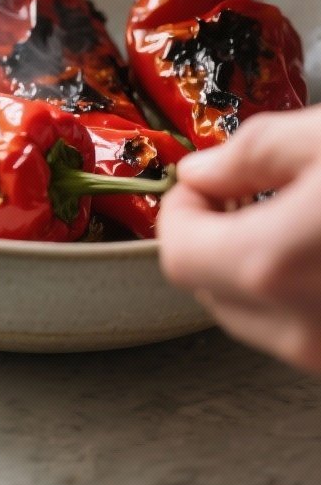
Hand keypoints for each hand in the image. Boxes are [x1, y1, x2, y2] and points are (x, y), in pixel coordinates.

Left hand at [158, 107, 320, 372]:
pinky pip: (307, 332)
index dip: (182, 209)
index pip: (178, 252)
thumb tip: (204, 172)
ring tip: (303, 218)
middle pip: (212, 292)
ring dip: (262, 271)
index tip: (208, 180)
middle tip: (255, 194)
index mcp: (273, 265)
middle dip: (219, 239)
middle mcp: (301, 331)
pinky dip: (303, 294)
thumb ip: (255, 152)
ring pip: (261, 320)